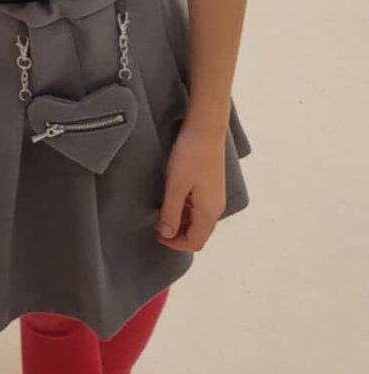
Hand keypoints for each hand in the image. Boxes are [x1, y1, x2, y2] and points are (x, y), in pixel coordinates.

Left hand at [157, 122, 227, 250]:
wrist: (206, 129)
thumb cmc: (190, 156)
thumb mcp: (176, 185)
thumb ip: (171, 212)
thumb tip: (167, 234)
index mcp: (209, 213)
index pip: (195, 242)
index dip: (175, 244)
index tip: (157, 235)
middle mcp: (216, 208)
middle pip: (199, 234)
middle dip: (178, 235)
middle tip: (158, 225)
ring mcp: (216, 197)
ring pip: (199, 221)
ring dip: (182, 222)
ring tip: (163, 212)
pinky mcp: (212, 186)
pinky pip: (200, 208)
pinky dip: (187, 211)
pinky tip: (174, 199)